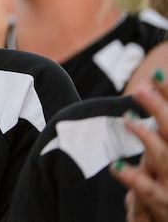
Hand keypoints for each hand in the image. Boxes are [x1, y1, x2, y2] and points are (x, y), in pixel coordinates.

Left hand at [111, 69, 167, 220]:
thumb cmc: (166, 188)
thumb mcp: (160, 160)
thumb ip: (156, 134)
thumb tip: (146, 96)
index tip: (156, 72)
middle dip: (160, 109)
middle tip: (141, 87)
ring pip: (165, 157)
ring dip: (147, 137)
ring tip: (127, 119)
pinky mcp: (165, 206)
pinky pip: (149, 191)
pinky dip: (133, 178)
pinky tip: (115, 166)